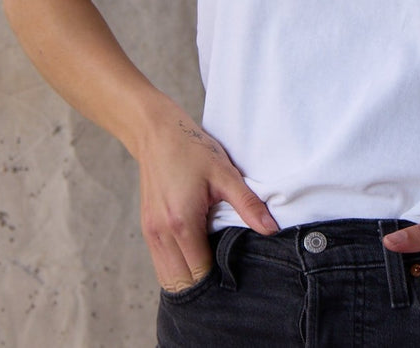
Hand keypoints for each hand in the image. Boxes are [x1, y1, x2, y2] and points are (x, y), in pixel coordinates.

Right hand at [137, 108, 278, 291]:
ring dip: (189, 279)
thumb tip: (271, 228)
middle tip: (227, 275)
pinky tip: (196, 255)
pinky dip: (177, 267)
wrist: (156, 133)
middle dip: (204, 286)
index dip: (219, 279)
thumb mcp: (224, 173)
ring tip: (213, 268)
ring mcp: (150, 233)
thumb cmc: (191, 149)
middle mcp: (161, 234)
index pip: (200, 273)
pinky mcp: (147, 228)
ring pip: (167, 277)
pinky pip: (161, 263)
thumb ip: (247, 204)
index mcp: (182, 223)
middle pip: (181, 284)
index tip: (237, 272)